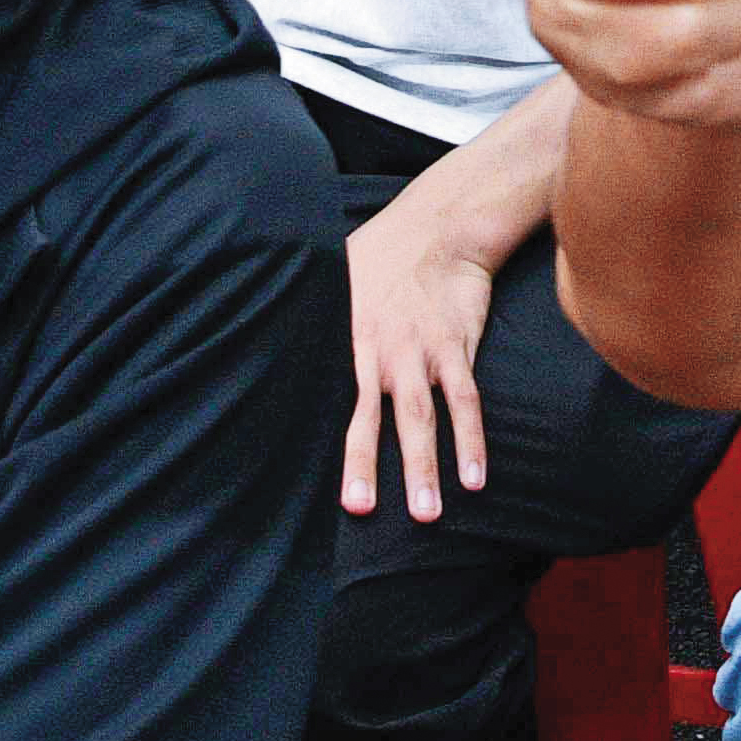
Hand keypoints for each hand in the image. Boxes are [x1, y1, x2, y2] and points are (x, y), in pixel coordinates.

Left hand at [343, 189, 505, 519]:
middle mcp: (380, 352)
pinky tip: (476, 477)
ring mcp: (421, 352)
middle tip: (362, 510)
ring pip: (421, 417)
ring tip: (427, 513)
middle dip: (367, 465)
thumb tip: (265, 321)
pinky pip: (466, 400)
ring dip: (424, 466)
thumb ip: (313, 313)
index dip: (324, 435)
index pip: (332, 399)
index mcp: (346, 339)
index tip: (318, 472)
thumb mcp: (332, 277)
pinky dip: (472, 440)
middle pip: (372, 417)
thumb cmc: (380, 253)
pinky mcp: (457, 347)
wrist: (439, 227)